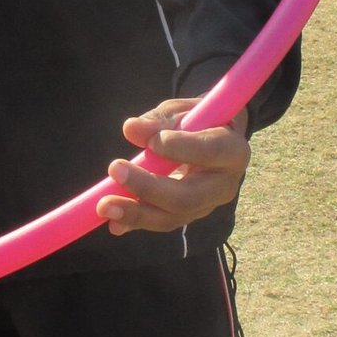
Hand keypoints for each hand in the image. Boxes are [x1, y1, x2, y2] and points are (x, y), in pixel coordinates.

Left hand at [95, 97, 249, 235]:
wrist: (211, 140)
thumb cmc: (198, 121)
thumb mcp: (182, 112)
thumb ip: (160, 120)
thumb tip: (131, 129)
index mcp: (233, 151)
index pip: (210, 152)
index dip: (181, 149)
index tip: (151, 142)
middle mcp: (224, 185)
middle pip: (188, 197)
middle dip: (148, 188)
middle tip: (115, 170)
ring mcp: (206, 205)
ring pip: (172, 216)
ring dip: (136, 212)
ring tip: (104, 206)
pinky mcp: (187, 216)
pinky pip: (161, 222)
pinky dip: (135, 223)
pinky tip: (114, 224)